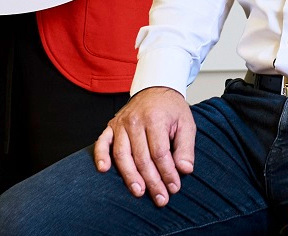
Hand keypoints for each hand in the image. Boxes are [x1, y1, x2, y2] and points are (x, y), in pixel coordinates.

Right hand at [93, 86, 195, 206]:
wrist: (155, 89)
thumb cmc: (171, 110)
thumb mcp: (186, 124)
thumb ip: (186, 148)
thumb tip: (185, 170)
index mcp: (155, 118)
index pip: (160, 152)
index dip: (167, 172)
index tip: (174, 187)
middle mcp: (135, 121)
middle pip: (142, 157)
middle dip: (152, 181)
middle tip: (160, 198)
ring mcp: (121, 124)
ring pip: (122, 154)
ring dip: (130, 176)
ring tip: (139, 192)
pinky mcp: (111, 126)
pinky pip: (102, 142)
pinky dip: (100, 156)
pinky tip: (104, 170)